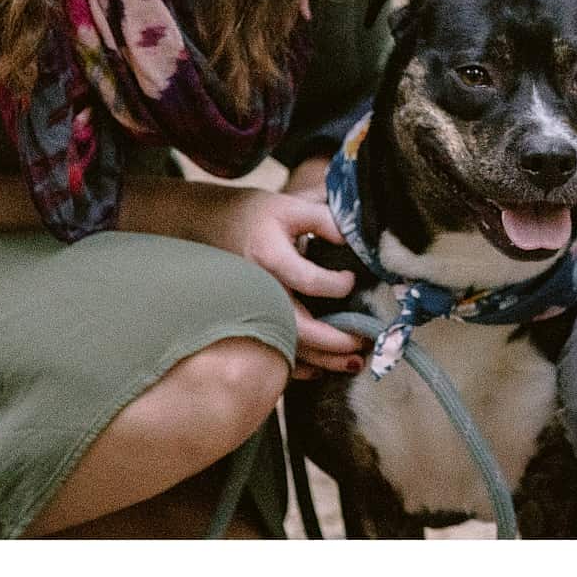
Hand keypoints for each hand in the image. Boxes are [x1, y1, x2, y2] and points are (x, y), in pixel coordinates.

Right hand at [190, 187, 363, 377]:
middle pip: (298, 327)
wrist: (211, 226)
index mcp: (269, 257)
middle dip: (335, 341)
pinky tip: (321, 370)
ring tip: (355, 362)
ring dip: (324, 360)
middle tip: (365, 341)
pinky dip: (299, 367)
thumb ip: (323, 219)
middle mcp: (259, 290)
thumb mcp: (289, 205)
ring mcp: (252, 310)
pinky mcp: (249, 322)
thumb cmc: (257, 216)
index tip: (351, 280)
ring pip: (289, 346)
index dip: (337, 285)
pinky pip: (272, 353)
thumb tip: (353, 237)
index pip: (309, 281)